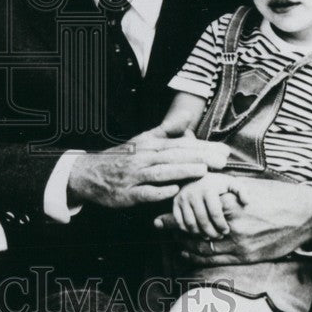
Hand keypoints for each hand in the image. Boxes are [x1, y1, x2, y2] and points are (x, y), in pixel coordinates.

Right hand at [66, 130, 229, 208]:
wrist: (88, 173)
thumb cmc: (120, 158)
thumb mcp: (141, 140)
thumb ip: (166, 130)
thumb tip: (187, 117)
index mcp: (149, 145)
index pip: (180, 145)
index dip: (203, 147)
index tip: (223, 150)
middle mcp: (143, 158)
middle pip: (174, 156)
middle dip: (199, 157)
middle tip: (222, 160)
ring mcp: (134, 176)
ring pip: (161, 172)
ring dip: (182, 171)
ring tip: (202, 171)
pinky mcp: (127, 194)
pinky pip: (144, 192)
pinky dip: (159, 191)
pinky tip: (174, 190)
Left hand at [155, 180, 311, 264]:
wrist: (305, 215)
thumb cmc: (276, 196)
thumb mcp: (247, 187)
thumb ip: (223, 192)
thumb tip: (201, 192)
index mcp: (230, 204)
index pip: (193, 211)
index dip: (175, 215)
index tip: (161, 215)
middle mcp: (232, 226)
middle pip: (193, 231)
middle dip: (175, 230)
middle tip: (161, 226)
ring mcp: (240, 244)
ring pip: (202, 247)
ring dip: (184, 244)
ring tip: (173, 239)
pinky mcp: (248, 256)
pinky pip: (216, 260)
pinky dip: (198, 257)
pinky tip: (187, 253)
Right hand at [172, 173, 249, 238]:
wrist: (195, 174)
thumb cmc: (216, 182)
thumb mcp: (230, 182)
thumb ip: (241, 191)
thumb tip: (246, 202)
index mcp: (208, 189)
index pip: (215, 214)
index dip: (222, 225)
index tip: (226, 231)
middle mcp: (193, 193)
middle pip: (203, 221)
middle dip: (212, 232)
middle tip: (218, 236)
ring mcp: (182, 198)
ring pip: (190, 223)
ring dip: (200, 233)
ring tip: (208, 236)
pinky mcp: (174, 203)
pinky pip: (179, 222)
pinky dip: (188, 230)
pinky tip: (197, 231)